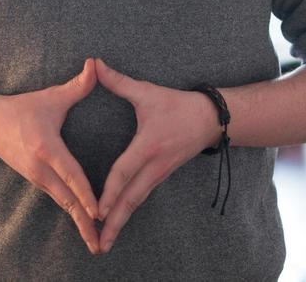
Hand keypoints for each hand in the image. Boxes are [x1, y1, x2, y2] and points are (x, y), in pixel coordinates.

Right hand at [0, 58, 101, 254]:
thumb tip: (95, 65)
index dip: (85, 194)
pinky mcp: (38, 182)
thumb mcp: (50, 97)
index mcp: (46, 149)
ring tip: (96, 242)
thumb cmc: (23, 109)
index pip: (71, 175)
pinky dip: (73, 214)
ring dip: (80, 223)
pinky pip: (59, 200)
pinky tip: (85, 227)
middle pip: (67, 200)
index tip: (99, 211)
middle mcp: (41, 169)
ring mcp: (38, 178)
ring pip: (63, 204)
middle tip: (101, 242)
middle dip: (84, 222)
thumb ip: (77, 85)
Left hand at [93, 58, 222, 253]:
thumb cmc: (177, 104)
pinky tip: (117, 223)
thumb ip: (118, 81)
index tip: (97, 210)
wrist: (211, 118)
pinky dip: (128, 212)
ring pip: (137, 202)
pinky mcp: (161, 176)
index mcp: (149, 146)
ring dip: (121, 222)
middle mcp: (154, 165)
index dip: (110, 191)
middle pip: (131, 199)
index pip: (125, 172)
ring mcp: (159, 174)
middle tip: (98, 242)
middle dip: (114, 222)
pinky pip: (142, 197)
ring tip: (105, 241)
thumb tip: (94, 64)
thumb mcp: (147, 91)